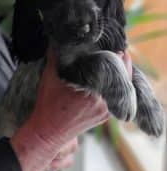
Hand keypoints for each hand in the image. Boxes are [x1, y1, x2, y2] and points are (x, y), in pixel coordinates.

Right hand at [11, 48, 131, 170]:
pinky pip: (117, 97)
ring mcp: (106, 111)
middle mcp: (103, 102)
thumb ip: (57, 55)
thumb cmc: (48, 104)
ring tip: (115, 61)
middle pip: (123, 78)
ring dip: (120, 75)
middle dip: (121, 63)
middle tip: (119, 51)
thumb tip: (60, 38)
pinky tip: (110, 77)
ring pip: (122, 88)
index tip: (115, 46)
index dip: (117, 55)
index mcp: (93, 92)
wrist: (48, 131)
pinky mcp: (105, 116)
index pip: (114, 68)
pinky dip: (116, 86)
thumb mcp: (50, 75)